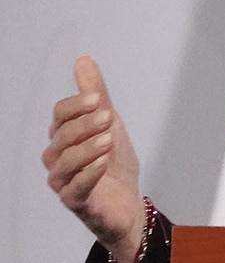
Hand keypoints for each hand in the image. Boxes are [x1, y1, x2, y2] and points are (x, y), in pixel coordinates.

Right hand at [43, 56, 144, 259]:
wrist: (128, 202)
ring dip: (87, 148)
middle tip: (107, 118)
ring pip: (64, 162)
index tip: (99, 100)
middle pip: (61, 136)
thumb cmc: (113, 163)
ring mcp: (64, 182)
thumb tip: (84, 60)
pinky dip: (88, 173)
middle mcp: (58, 159)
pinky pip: (74, 188)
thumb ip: (97, 94)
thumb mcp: (110, 123)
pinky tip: (104, 162)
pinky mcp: (75, 202)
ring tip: (108, 139)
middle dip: (84, 124)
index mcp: (64, 137)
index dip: (77, 106)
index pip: (60, 115)